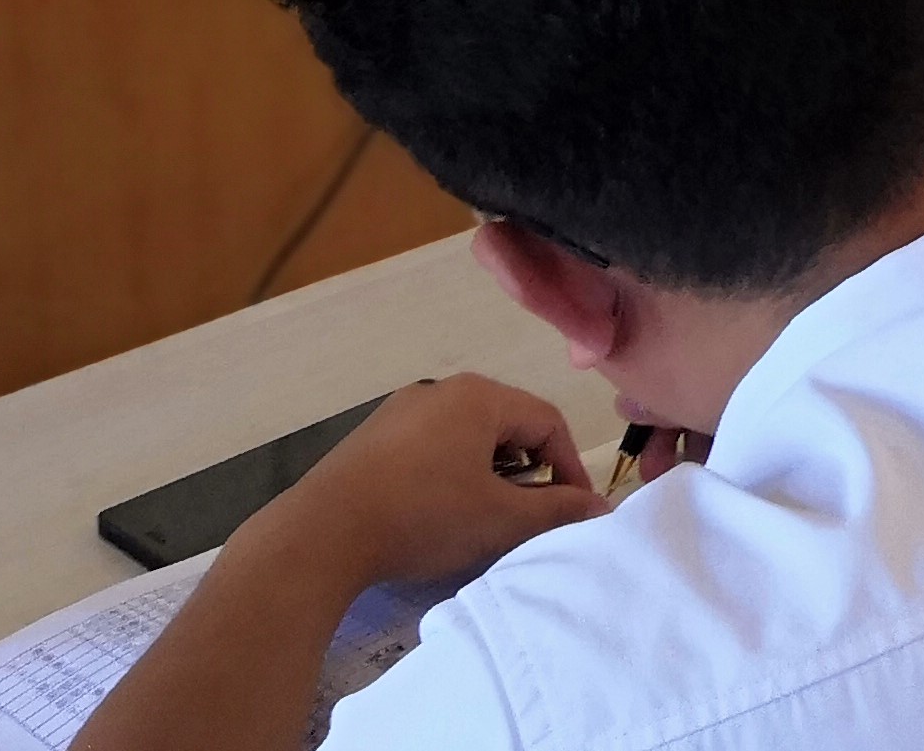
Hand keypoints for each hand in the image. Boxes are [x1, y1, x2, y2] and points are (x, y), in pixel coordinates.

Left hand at [257, 374, 601, 596]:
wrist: (323, 533)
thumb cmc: (423, 516)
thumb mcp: (499, 519)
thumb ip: (555, 511)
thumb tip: (599, 508)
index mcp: (479, 396)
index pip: (548, 421)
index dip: (569, 468)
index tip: (572, 512)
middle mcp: (441, 390)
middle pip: (508, 424)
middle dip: (530, 471)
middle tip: (531, 517)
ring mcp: (401, 411)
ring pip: (467, 437)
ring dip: (490, 474)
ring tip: (486, 519)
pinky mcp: (373, 438)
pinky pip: (431, 447)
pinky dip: (451, 474)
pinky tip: (438, 514)